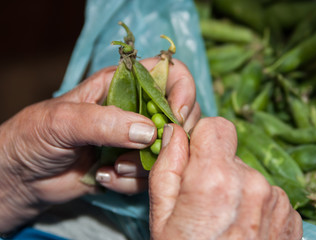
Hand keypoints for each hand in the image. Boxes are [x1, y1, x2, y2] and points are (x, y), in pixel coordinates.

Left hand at [0, 58, 199, 231]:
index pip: (168, 73)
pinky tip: (105, 178)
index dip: (182, 89)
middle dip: (172, 134)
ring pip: (170, 148)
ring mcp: (137, 139)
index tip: (176, 116)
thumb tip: (149, 132)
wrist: (24, 177)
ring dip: (146, 164)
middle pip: (181, 111)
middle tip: (149, 149)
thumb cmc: (35, 135)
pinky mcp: (134, 166)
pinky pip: (152, 174)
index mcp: (122, 84)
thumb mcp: (63, 120)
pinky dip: (132, 182)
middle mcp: (136, 109)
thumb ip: (104, 121)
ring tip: (112, 168)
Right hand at [149, 117, 302, 239]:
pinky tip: (242, 228)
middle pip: (232, 153)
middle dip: (215, 166)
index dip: (202, 138)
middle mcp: (252, 183)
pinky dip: (254, 204)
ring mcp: (275, 200)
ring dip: (235, 187)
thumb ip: (167, 165)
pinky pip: (266, 193)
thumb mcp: (161, 215)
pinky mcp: (290, 214)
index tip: (194, 156)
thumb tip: (175, 131)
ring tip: (224, 219)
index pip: (217, 126)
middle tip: (204, 199)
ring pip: (248, 173)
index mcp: (215, 178)